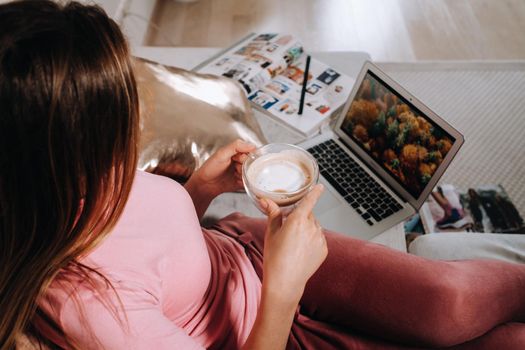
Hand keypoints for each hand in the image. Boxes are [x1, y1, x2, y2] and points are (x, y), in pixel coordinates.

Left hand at [188, 139, 255, 197]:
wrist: (205, 185)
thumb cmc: (210, 168)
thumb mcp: (222, 153)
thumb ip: (236, 146)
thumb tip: (251, 145)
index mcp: (237, 152)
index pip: (251, 151)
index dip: (247, 155)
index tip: (239, 159)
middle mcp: (241, 161)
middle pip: (253, 162)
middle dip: (245, 166)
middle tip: (235, 168)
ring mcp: (242, 172)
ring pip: (253, 173)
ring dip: (244, 175)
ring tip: (234, 175)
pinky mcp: (242, 182)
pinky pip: (250, 182)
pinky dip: (244, 182)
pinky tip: (236, 181)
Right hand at [259, 184, 326, 304]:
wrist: (285, 281)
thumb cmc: (275, 257)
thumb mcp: (271, 232)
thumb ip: (273, 214)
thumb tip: (266, 200)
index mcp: (297, 220)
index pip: (309, 201)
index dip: (315, 193)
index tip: (320, 187)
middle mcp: (311, 227)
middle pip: (308, 215)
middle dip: (301, 218)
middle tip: (288, 230)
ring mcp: (320, 239)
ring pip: (314, 226)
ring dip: (307, 229)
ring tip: (294, 243)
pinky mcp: (324, 249)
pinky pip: (319, 238)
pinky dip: (312, 240)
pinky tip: (301, 250)